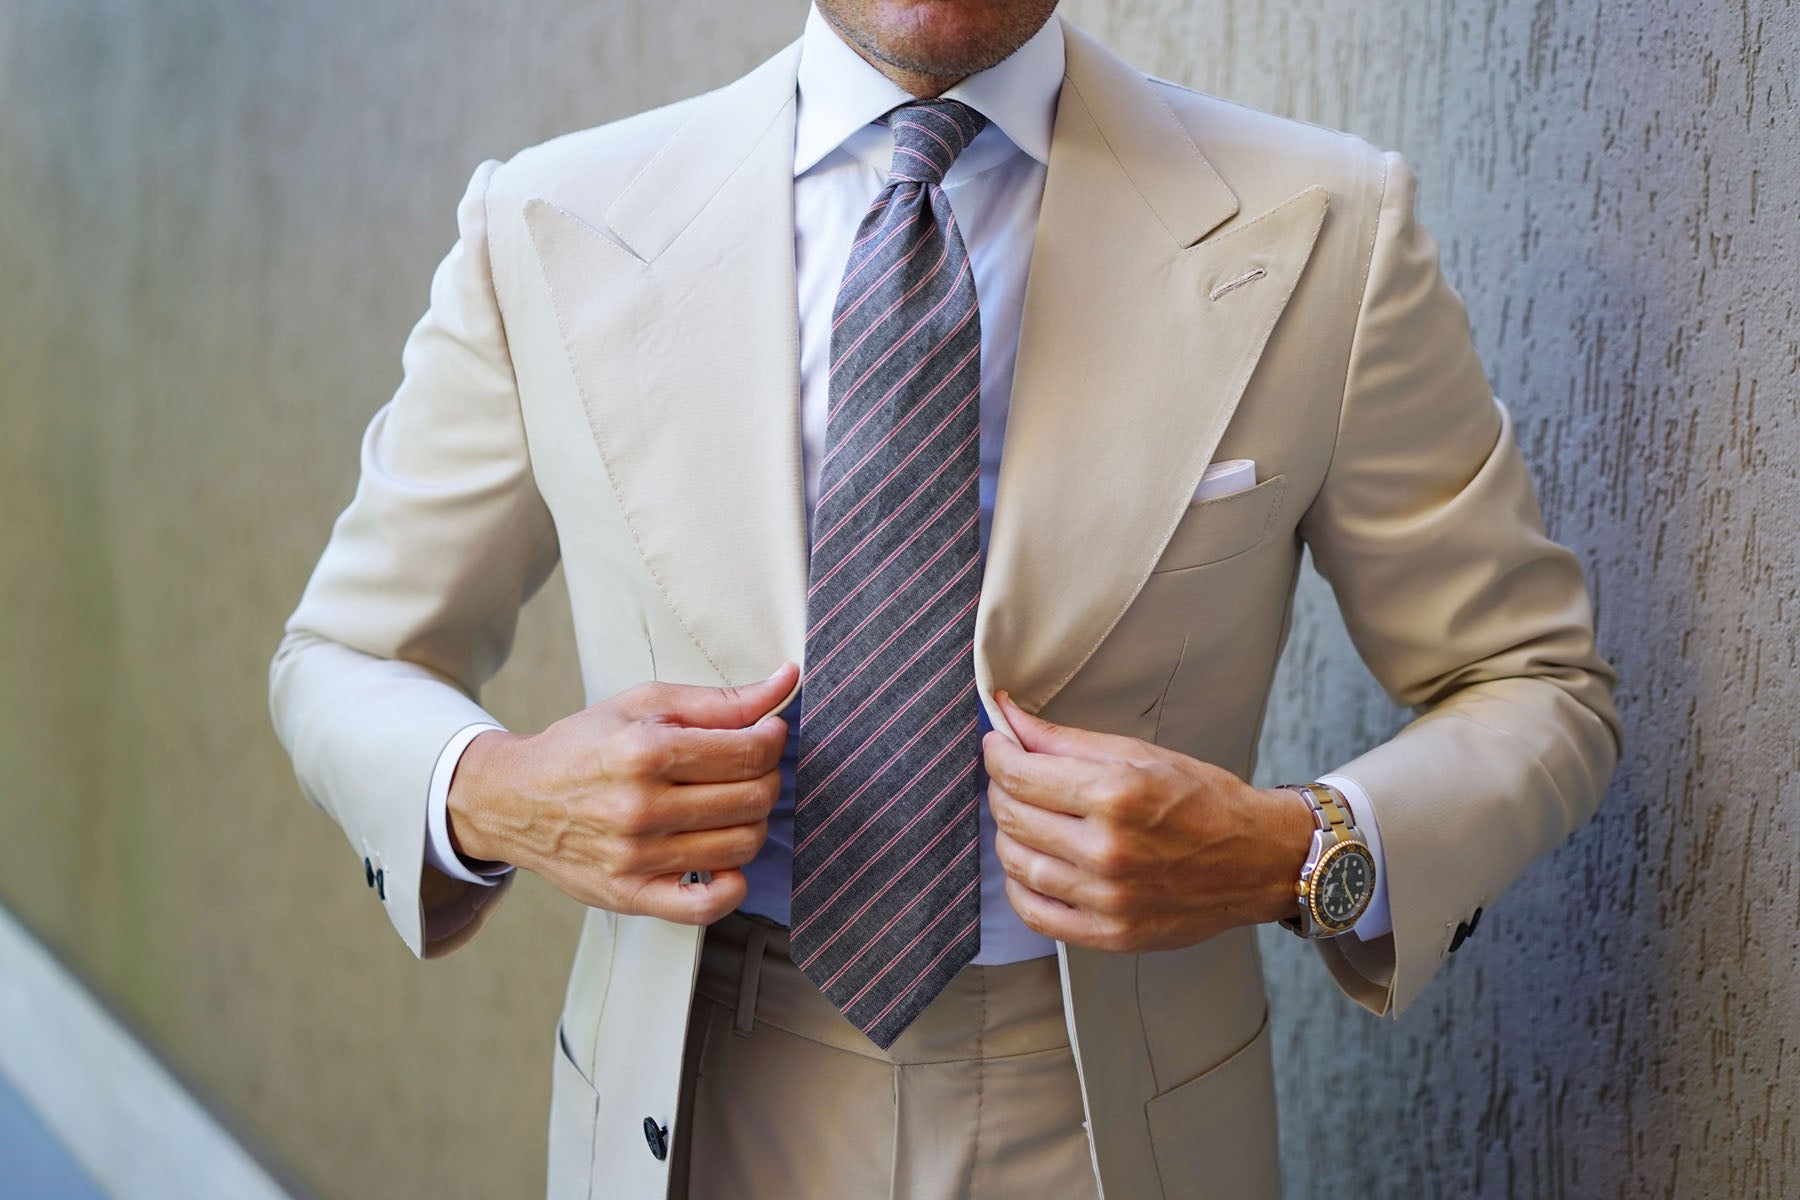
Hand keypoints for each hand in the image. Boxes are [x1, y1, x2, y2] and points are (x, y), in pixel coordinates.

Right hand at [447, 662, 798, 924]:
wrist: (514, 799)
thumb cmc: (583, 747)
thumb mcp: (644, 705)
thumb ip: (720, 700)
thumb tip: (785, 683)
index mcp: (645, 752)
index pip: (750, 752)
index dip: (773, 740)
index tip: (766, 734)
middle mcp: (641, 807)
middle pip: (753, 798)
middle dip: (767, 777)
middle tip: (748, 768)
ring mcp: (636, 857)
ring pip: (742, 846)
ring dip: (754, 822)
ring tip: (732, 805)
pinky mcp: (630, 895)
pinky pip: (706, 907)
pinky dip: (732, 885)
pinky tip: (724, 859)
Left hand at [982, 690, 1315, 953]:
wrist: (1260, 861)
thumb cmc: (1204, 800)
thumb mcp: (1139, 753)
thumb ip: (1065, 740)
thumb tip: (1008, 715)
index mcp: (1115, 794)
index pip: (1019, 774)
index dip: (997, 754)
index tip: (997, 744)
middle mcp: (1107, 849)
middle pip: (1011, 817)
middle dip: (1000, 789)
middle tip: (1013, 776)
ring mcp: (1107, 898)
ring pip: (1017, 863)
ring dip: (1008, 835)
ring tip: (1025, 818)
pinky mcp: (1111, 934)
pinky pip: (1036, 913)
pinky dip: (1020, 886)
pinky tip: (1032, 864)